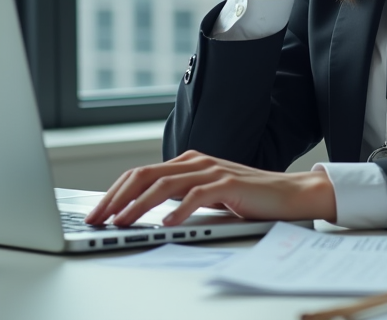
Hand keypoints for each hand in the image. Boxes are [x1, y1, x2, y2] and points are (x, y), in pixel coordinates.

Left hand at [84, 150, 337, 227]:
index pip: (141, 173)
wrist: (288, 193)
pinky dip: (178, 210)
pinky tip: (165, 224)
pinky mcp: (228, 183)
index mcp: (187, 163)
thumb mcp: (207, 195)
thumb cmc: (248, 197)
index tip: (97, 213)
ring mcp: (212, 170)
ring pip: (164, 184)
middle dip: (116, 197)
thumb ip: (181, 195)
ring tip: (123, 222)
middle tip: (98, 218)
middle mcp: (195, 161)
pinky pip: (196, 195)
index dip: (115, 192)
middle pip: (145, 175)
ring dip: (138, 205)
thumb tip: (144, 211)